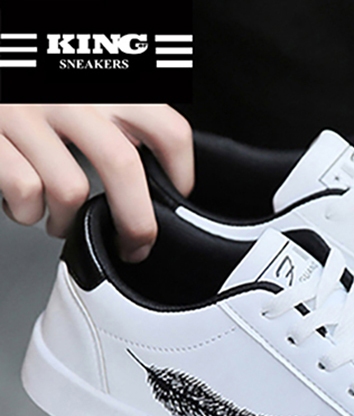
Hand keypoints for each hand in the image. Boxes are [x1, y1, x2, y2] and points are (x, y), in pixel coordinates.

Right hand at [0, 104, 193, 261]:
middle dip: (135, 223)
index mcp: (106, 84)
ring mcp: (26, 110)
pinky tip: (26, 205)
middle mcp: (70, 93)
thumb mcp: (87, 96)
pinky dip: (26, 212)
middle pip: (123, 166)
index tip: (174, 201)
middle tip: (133, 245)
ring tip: (61, 220)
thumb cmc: (33, 94)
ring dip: (67, 222)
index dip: (180, 175)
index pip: (168, 131)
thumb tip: (158, 182)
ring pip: (69, 190)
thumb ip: (120, 125)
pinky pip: (24, 191)